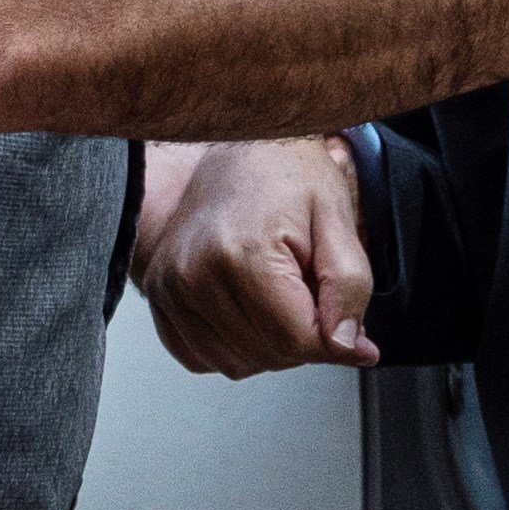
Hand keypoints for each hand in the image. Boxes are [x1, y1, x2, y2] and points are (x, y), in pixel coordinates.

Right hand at [135, 135, 378, 379]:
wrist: (235, 145)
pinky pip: (201, 357)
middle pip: (267, 355)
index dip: (333, 342)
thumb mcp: (336, 216)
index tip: (350, 331)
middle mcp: (195, 275)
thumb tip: (348, 346)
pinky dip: (235, 346)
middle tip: (309, 290)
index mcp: (242, 254)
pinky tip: (251, 309)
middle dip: (302, 338)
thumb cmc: (285, 171)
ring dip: (269, 345)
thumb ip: (348, 286)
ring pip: (235, 364)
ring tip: (279, 293)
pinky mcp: (159, 297)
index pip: (295, 340)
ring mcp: (170, 288)